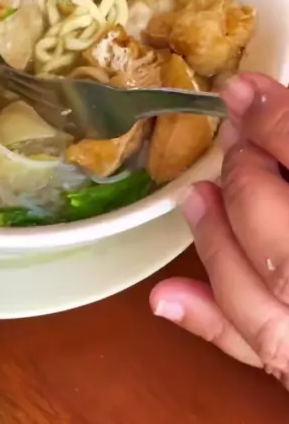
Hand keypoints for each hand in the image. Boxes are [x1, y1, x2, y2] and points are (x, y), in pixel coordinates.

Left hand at [151, 72, 288, 387]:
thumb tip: (259, 96)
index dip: (276, 121)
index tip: (245, 91)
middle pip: (280, 234)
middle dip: (247, 175)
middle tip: (236, 139)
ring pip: (261, 298)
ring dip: (217, 240)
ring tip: (197, 196)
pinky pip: (262, 352)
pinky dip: (211, 324)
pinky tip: (167, 297)